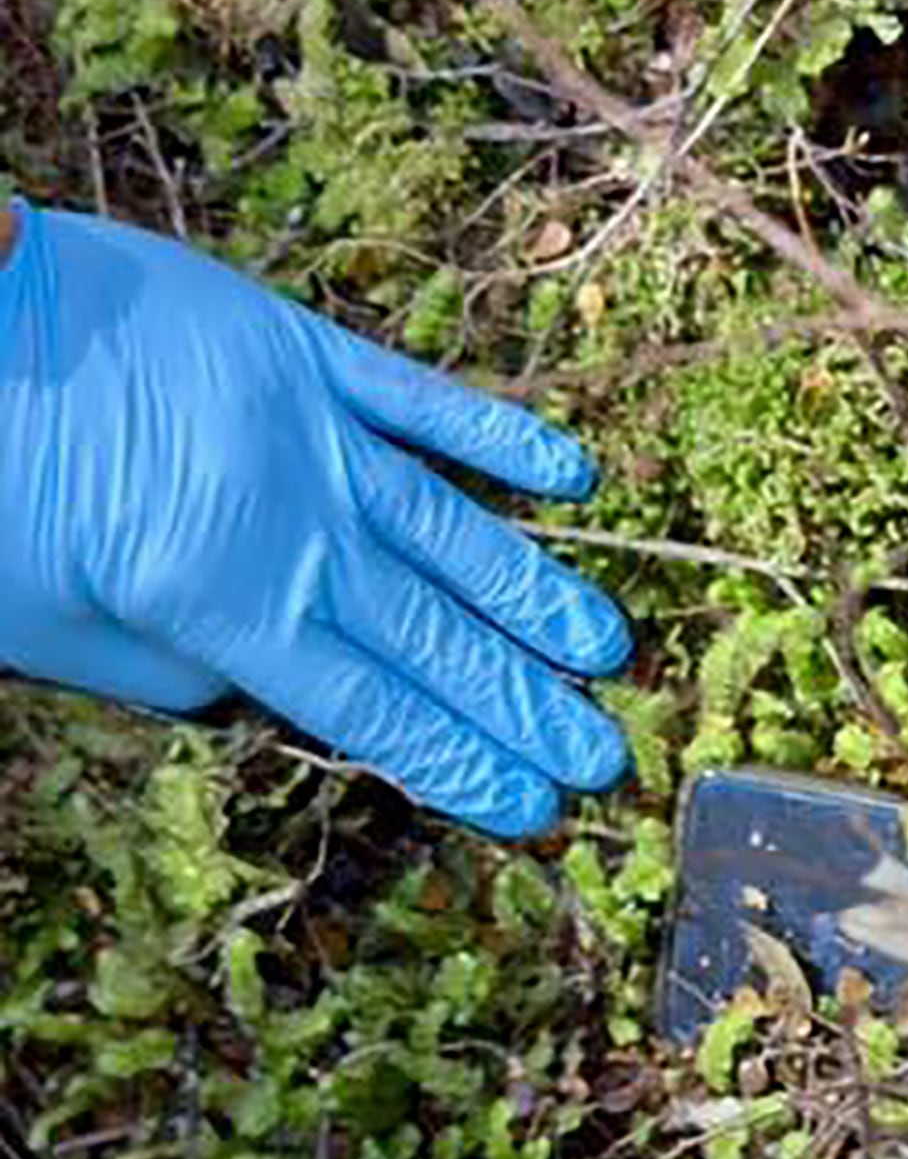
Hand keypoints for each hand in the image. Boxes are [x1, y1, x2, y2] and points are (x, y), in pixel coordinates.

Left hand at [0, 202, 629, 832]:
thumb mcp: (51, 628)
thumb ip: (167, 675)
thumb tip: (253, 688)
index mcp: (224, 609)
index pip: (369, 708)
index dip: (456, 760)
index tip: (531, 806)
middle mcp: (290, 530)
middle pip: (428, 636)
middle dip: (520, 704)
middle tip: (602, 756)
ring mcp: (308, 436)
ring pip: (448, 532)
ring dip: (532, 597)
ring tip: (602, 650)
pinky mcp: (301, 351)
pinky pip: (420, 400)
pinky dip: (497, 436)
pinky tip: (570, 479)